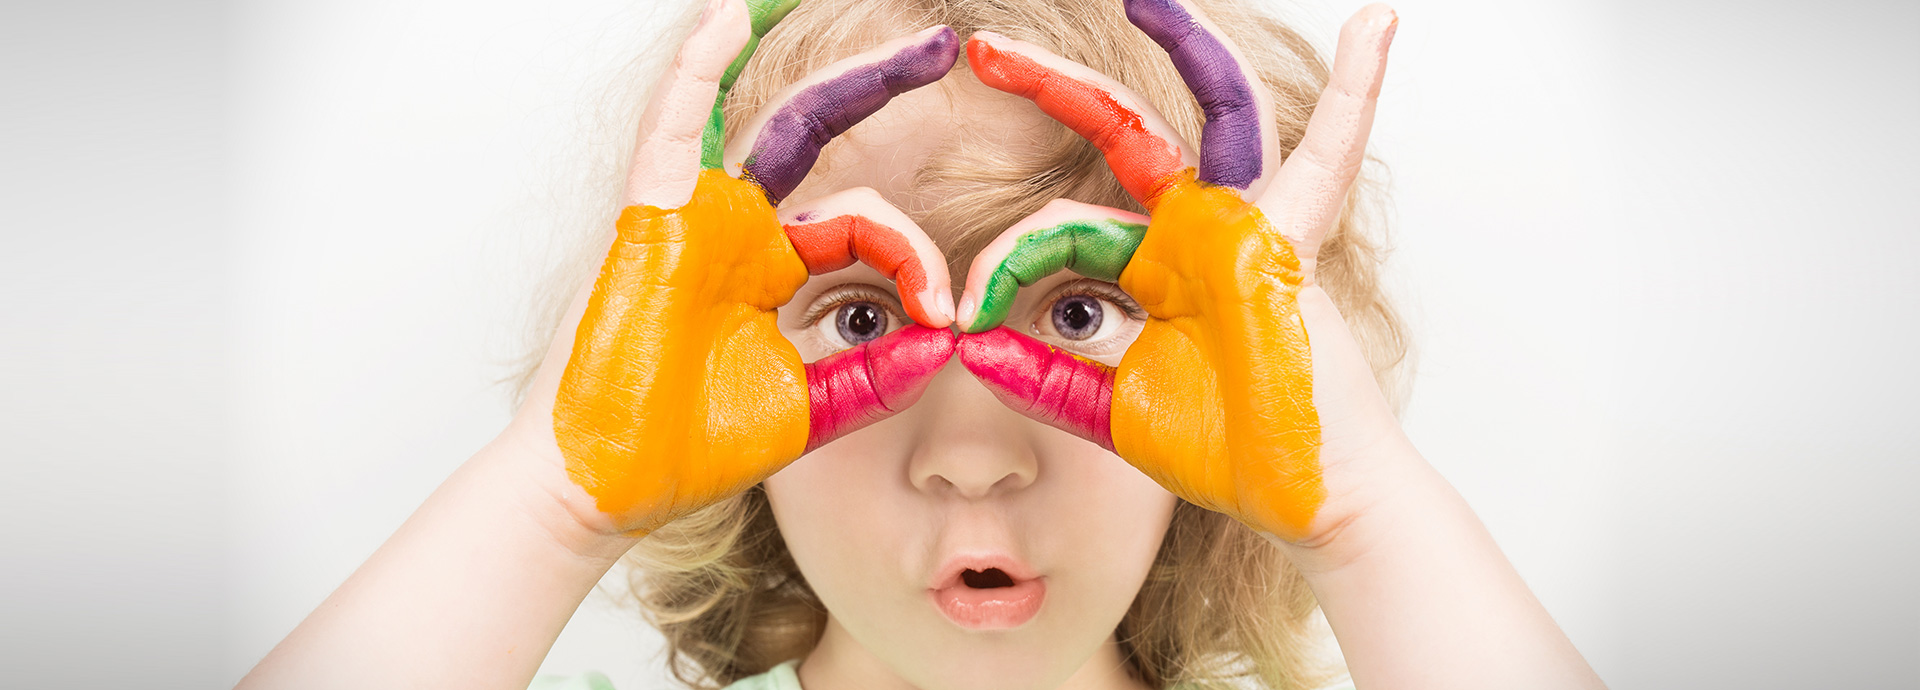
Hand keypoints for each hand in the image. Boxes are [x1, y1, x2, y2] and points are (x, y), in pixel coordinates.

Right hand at [507, 0, 961, 535]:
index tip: (949, 311)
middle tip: (943, 44)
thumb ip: (873, 378)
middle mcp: (738, 229)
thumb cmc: (686, 451)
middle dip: (879, 83)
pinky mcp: (651, 214)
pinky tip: (729, 17)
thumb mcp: (807, 410)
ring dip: (818, 67)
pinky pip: (675, 125)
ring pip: (765, 120)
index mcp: (773, 269)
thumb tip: (946, 345)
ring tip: (849, 9)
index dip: (916, 258)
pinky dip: (699, 69)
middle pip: (817, 134)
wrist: (607, 484)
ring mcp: (696, 216)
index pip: (866, 226)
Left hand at [953, 0, 1403, 543]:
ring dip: (1188, 46)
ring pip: (1216, 112)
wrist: (1306, 499)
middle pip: (1118, 132)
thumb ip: (1048, 381)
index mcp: (1156, 266)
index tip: (958, 316)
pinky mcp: (1288, 242)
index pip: (1059, 230)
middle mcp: (1198, 231)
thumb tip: (970, 349)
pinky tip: (1374, 28)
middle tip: (982, 47)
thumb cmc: (1233, 455)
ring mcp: (1247, 227)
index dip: (1001, 263)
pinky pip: (1324, 155)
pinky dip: (1358, 93)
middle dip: (1051, 86)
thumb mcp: (1114, 412)